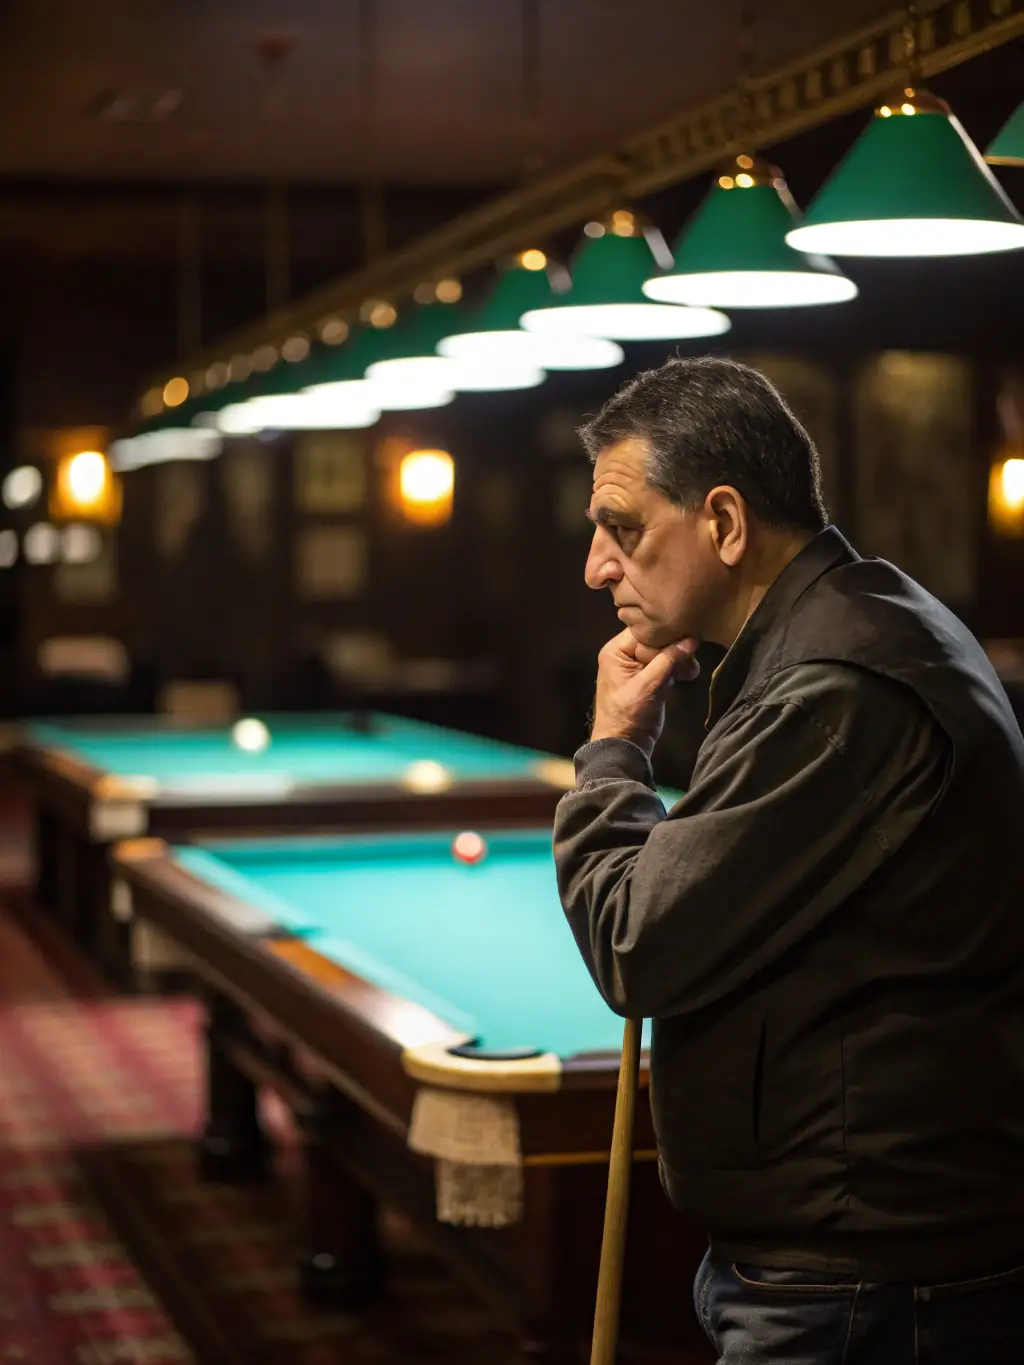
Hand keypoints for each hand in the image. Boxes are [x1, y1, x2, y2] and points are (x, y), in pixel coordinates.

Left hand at [590, 629, 700, 756]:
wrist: (625, 747)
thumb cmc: (628, 716)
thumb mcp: (648, 686)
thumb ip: (668, 661)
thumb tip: (691, 640)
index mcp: (616, 652)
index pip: (645, 632)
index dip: (666, 637)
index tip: (687, 643)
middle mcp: (625, 655)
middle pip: (657, 641)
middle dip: (675, 651)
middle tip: (691, 661)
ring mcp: (638, 667)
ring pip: (665, 653)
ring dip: (680, 660)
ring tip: (690, 672)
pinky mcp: (650, 679)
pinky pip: (667, 665)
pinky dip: (678, 669)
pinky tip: (688, 675)